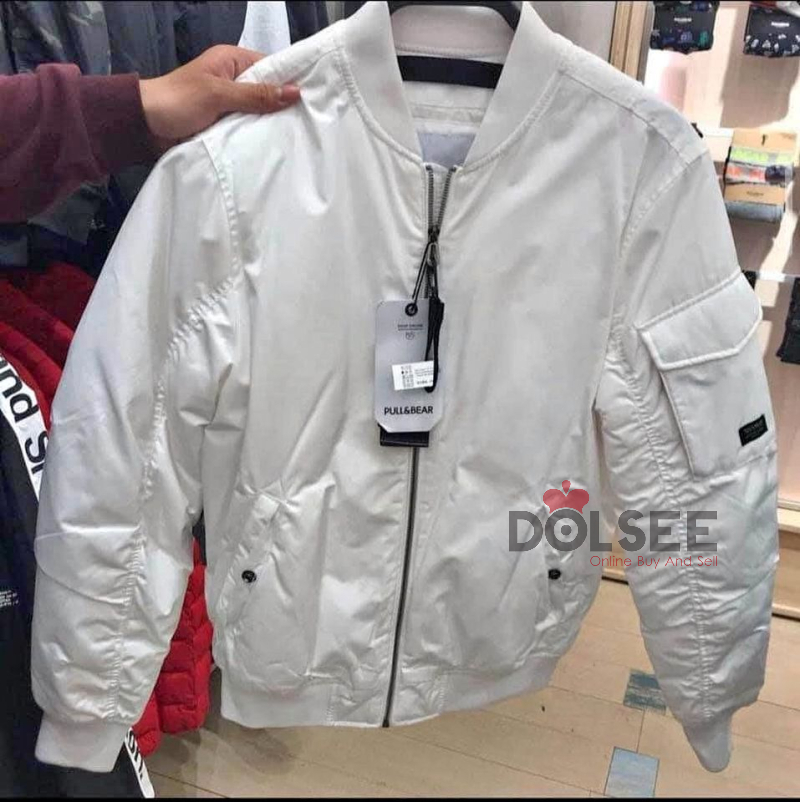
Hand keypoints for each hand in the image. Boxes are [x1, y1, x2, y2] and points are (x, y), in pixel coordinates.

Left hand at [139, 45, 300, 150]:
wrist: (144, 126)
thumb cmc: (177, 101)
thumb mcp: (218, 95)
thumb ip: (255, 95)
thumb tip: (294, 92)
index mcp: (231, 60)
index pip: (271, 65)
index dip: (291, 79)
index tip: (314, 95)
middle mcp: (233, 80)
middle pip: (268, 91)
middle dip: (284, 105)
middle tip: (310, 121)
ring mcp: (230, 104)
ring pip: (259, 112)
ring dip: (271, 124)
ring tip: (299, 135)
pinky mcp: (225, 125)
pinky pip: (248, 128)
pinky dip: (258, 136)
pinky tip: (276, 146)